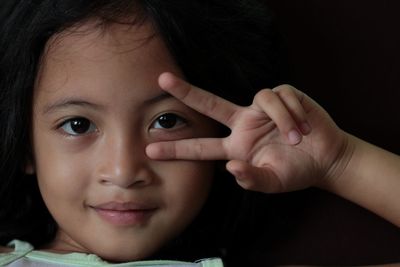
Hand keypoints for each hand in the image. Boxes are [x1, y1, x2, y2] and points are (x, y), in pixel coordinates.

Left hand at [146, 73, 348, 192]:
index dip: (177, 148)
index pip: (202, 147)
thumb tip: (231, 167)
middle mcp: (244, 123)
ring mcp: (262, 109)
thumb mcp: (272, 183)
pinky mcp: (284, 96)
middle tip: (162, 80)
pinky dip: (292, 114)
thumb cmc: (297, 171)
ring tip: (297, 138)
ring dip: (281, 120)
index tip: (151, 149)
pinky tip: (304, 127)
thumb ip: (251, 180)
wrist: (326, 159)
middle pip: (210, 104)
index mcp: (237, 146)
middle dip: (186, 92)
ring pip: (260, 99)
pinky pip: (280, 97)